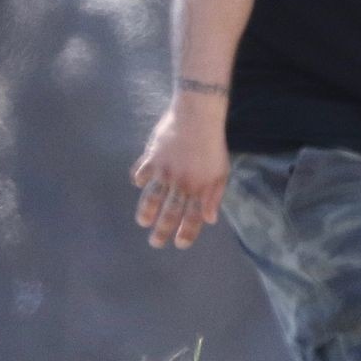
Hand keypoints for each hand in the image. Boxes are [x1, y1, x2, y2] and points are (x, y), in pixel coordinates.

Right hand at [131, 106, 228, 248]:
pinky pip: (141, 172)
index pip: (193, 217)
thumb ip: (215, 196)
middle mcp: (181, 183)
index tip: (179, 244)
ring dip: (146, 211)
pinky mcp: (152, 157)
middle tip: (155, 243)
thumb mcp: (221, 171)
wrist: (198, 116)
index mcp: (200, 187)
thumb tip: (210, 219)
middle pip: (170, 212)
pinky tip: (138, 183)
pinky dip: (138, 179)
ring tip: (142, 222)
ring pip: (152, 197)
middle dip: (162, 230)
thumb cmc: (212, 144)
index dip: (187, 232)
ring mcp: (165, 170)